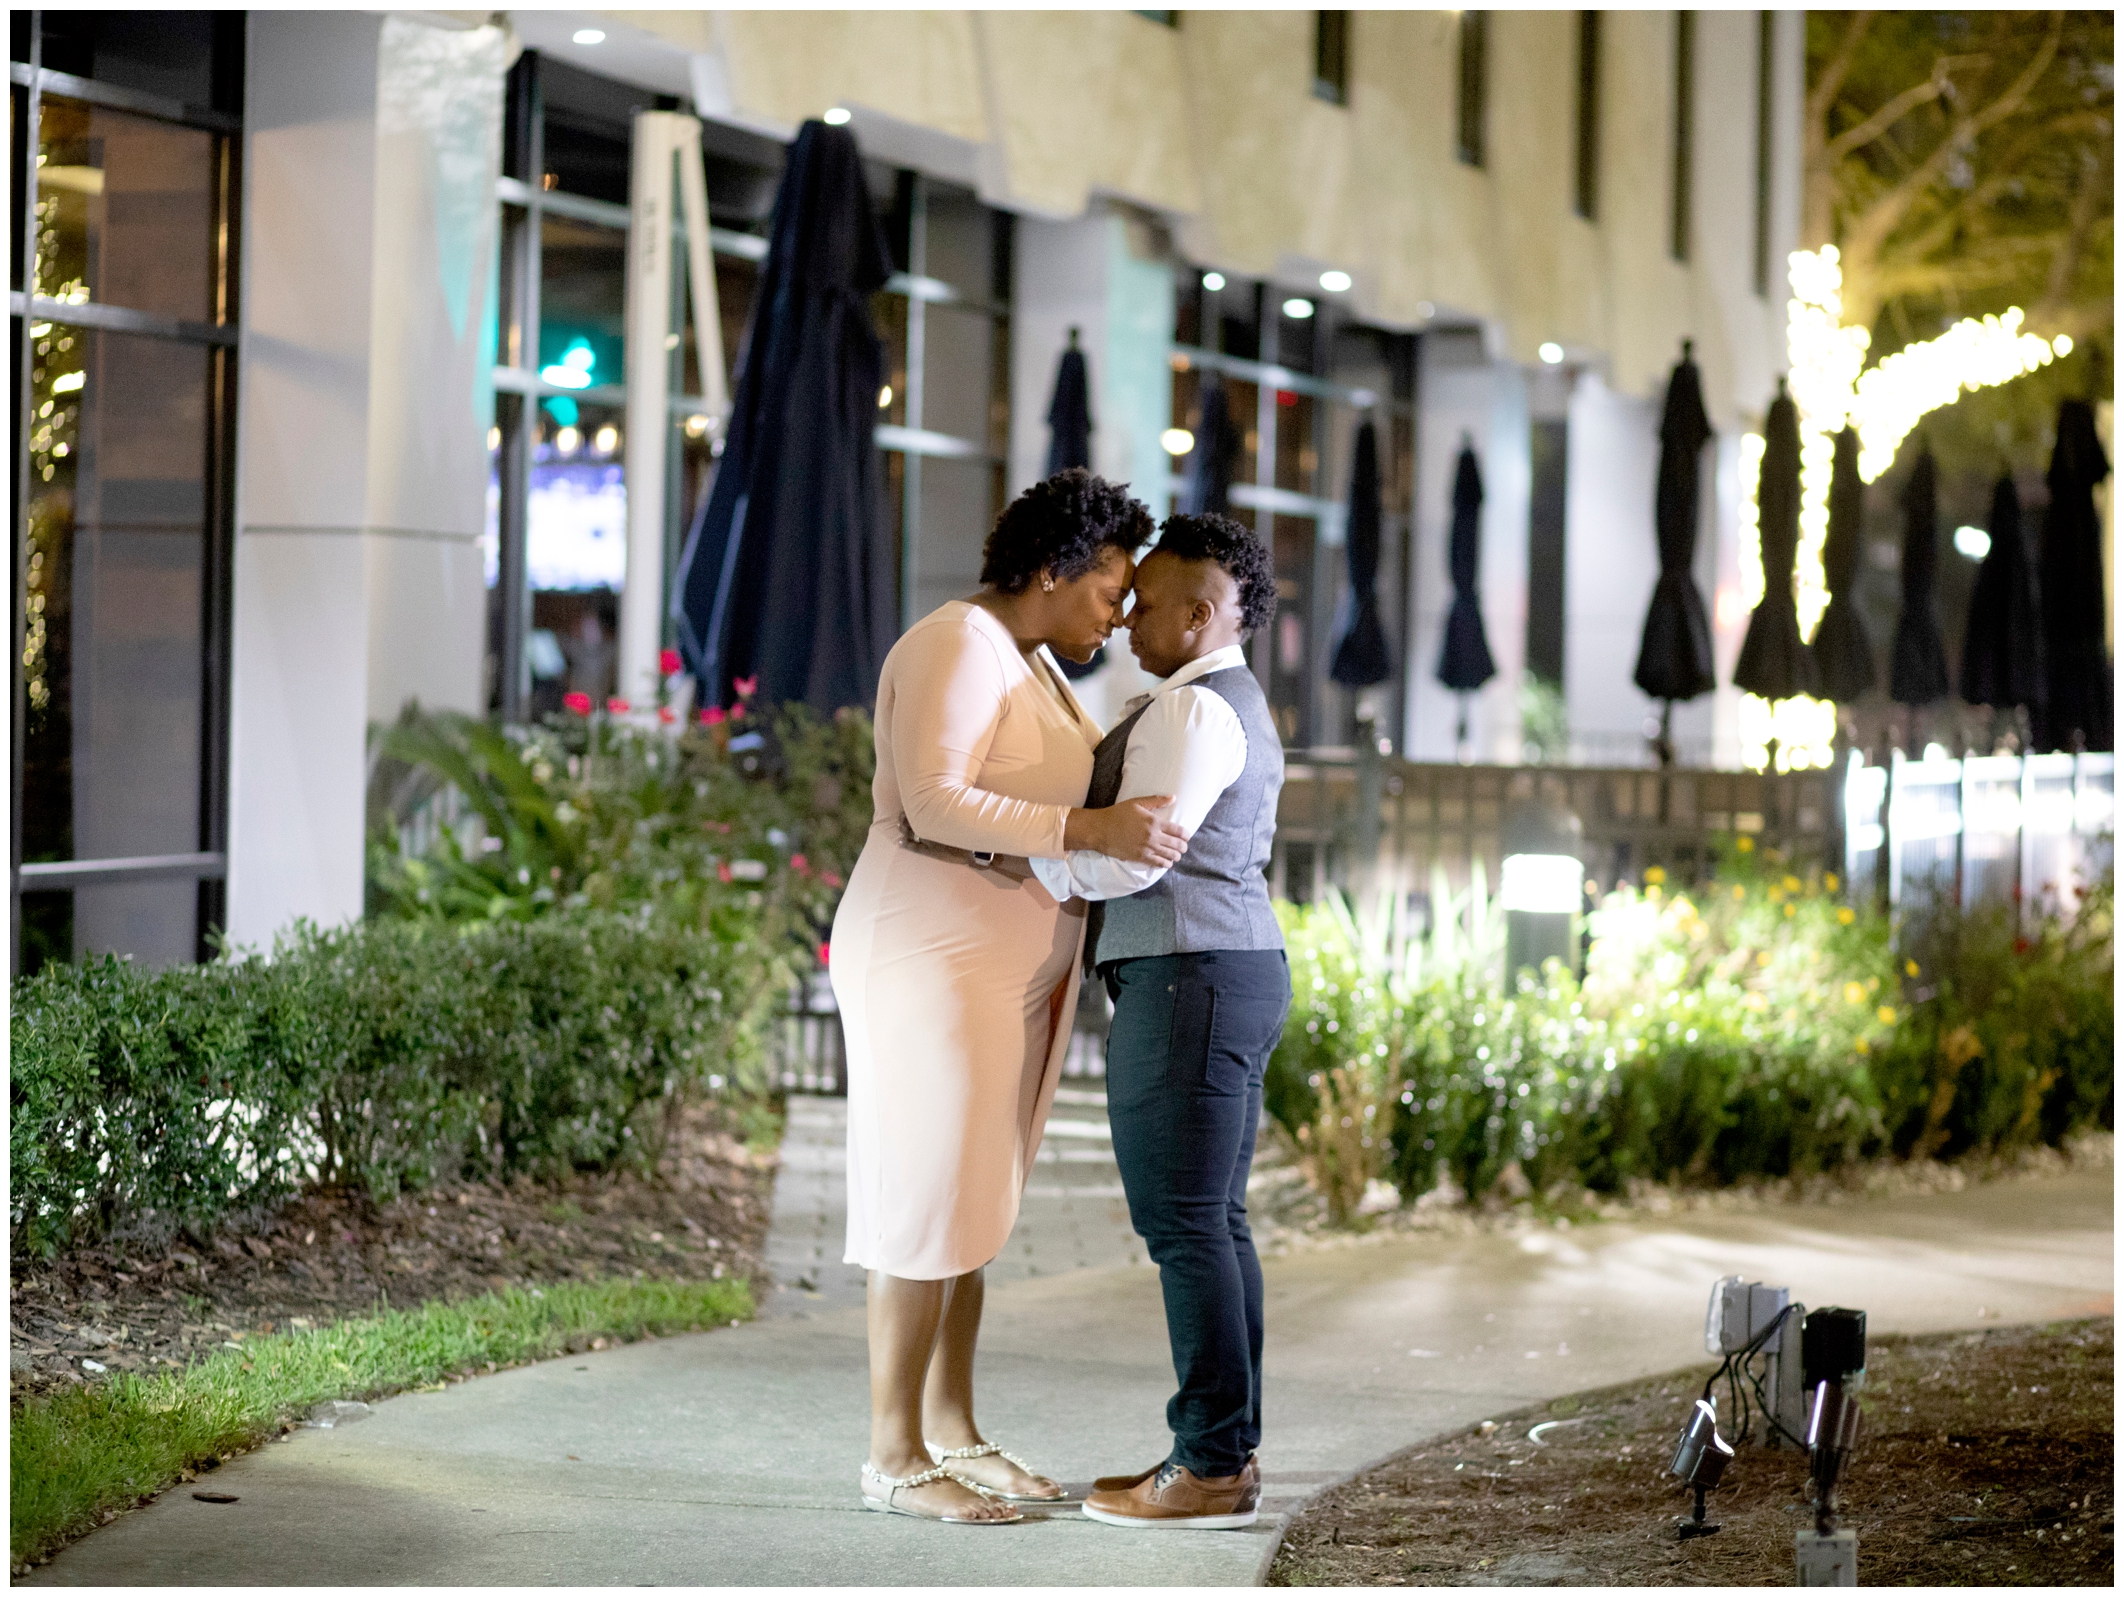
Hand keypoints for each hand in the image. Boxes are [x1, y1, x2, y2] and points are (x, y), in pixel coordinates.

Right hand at [1065, 795, 1188, 867]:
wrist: (1100, 829)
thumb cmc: (1118, 814)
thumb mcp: (1137, 802)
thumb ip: (1156, 801)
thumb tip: (1173, 798)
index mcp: (1154, 822)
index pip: (1178, 831)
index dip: (1186, 835)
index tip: (1186, 836)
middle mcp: (1153, 837)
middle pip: (1177, 845)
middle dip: (1183, 847)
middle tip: (1183, 847)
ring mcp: (1147, 849)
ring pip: (1169, 856)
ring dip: (1176, 856)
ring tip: (1176, 855)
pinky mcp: (1140, 858)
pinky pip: (1157, 864)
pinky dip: (1165, 864)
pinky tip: (1166, 863)